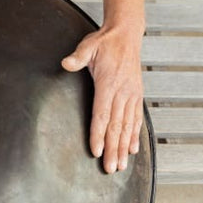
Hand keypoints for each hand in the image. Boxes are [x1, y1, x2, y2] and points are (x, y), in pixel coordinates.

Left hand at [61, 24, 143, 173]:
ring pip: (127, 126)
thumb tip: (66, 63)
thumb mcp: (88, 45)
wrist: (127, 34)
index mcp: (109, 83)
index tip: (96, 151)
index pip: (102, 114)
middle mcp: (123, 92)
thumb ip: (78, 56)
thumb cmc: (105, 42)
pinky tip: (132, 149)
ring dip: (124, 147)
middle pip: (116, 126)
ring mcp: (131, 95)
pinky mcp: (136, 95)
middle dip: (113, 149)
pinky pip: (136, 119)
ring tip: (121, 166)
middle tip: (110, 168)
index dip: (99, 134)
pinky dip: (135, 135)